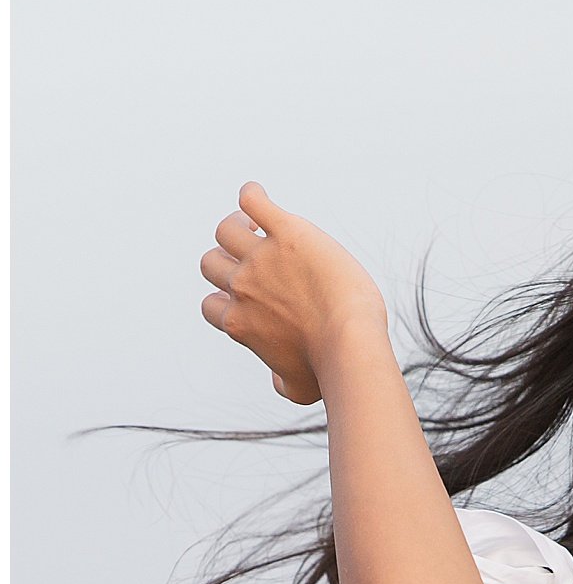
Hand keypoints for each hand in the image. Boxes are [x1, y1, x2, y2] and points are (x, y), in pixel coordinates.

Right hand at [199, 181, 388, 405]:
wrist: (350, 343)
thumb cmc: (329, 371)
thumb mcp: (298, 388)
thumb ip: (280, 382)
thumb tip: (277, 379)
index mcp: (238, 322)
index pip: (211, 303)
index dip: (226, 298)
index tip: (247, 296)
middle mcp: (242, 287)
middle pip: (210, 262)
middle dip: (227, 260)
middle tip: (254, 256)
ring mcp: (261, 257)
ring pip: (225, 230)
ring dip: (237, 225)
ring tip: (259, 226)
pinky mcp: (286, 233)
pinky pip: (254, 201)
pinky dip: (252, 195)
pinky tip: (258, 195)